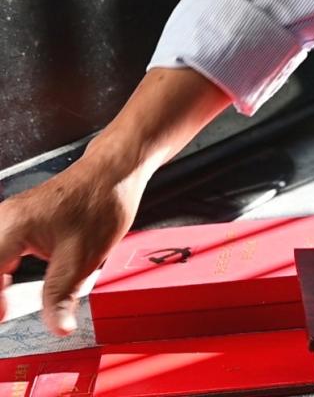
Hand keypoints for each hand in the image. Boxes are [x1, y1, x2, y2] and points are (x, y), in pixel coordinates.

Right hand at [0, 68, 229, 335]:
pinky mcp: (18, 223)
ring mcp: (8, 220)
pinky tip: (8, 287)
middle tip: (5, 313)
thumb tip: (58, 327)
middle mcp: (3, 221)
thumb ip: (62, 295)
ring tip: (7, 305)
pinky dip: (1, 271)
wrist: (114, 173)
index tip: (3, 319)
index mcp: (11, 228)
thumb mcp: (82, 258)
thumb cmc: (101, 203)